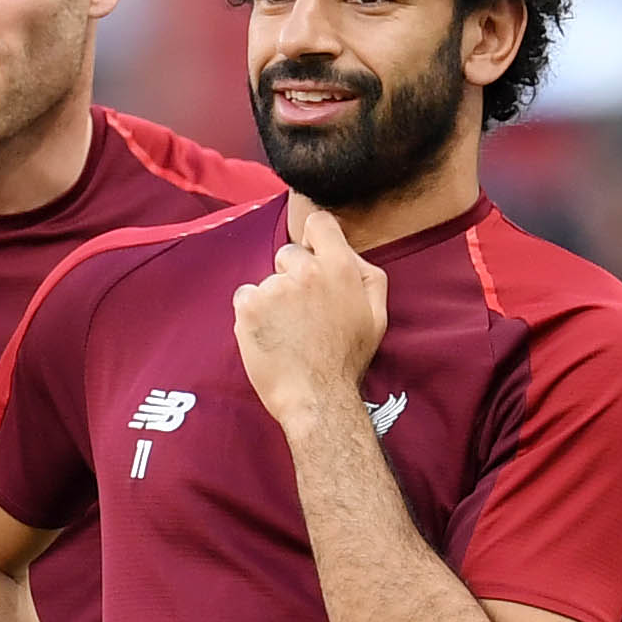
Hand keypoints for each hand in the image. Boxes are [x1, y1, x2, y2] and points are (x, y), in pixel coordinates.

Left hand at [230, 205, 389, 420]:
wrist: (316, 398)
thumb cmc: (346, 360)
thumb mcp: (376, 315)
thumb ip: (366, 275)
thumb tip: (347, 252)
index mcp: (339, 268)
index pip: (319, 223)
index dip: (314, 239)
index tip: (312, 258)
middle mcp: (306, 271)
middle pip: (288, 254)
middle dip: (292, 276)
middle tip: (302, 313)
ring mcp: (274, 288)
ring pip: (266, 280)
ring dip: (273, 300)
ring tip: (287, 332)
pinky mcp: (249, 306)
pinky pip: (245, 296)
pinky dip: (251, 314)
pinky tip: (268, 335)